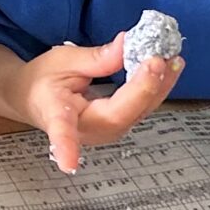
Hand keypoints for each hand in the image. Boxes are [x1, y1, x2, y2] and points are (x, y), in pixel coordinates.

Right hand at [19, 35, 181, 173]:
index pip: (63, 131)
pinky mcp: (119, 126)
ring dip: (159, 87)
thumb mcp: (62, 61)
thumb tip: (127, 45)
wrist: (36, 98)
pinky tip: (170, 68)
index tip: (68, 164)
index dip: (66, 147)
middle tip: (160, 59)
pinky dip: (157, 87)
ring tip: (173, 59)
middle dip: (144, 88)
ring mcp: (105, 132)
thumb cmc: (43, 81)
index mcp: (57, 115)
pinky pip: (141, 108)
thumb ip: (95, 58)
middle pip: (119, 116)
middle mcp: (85, 130)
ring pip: (137, 113)